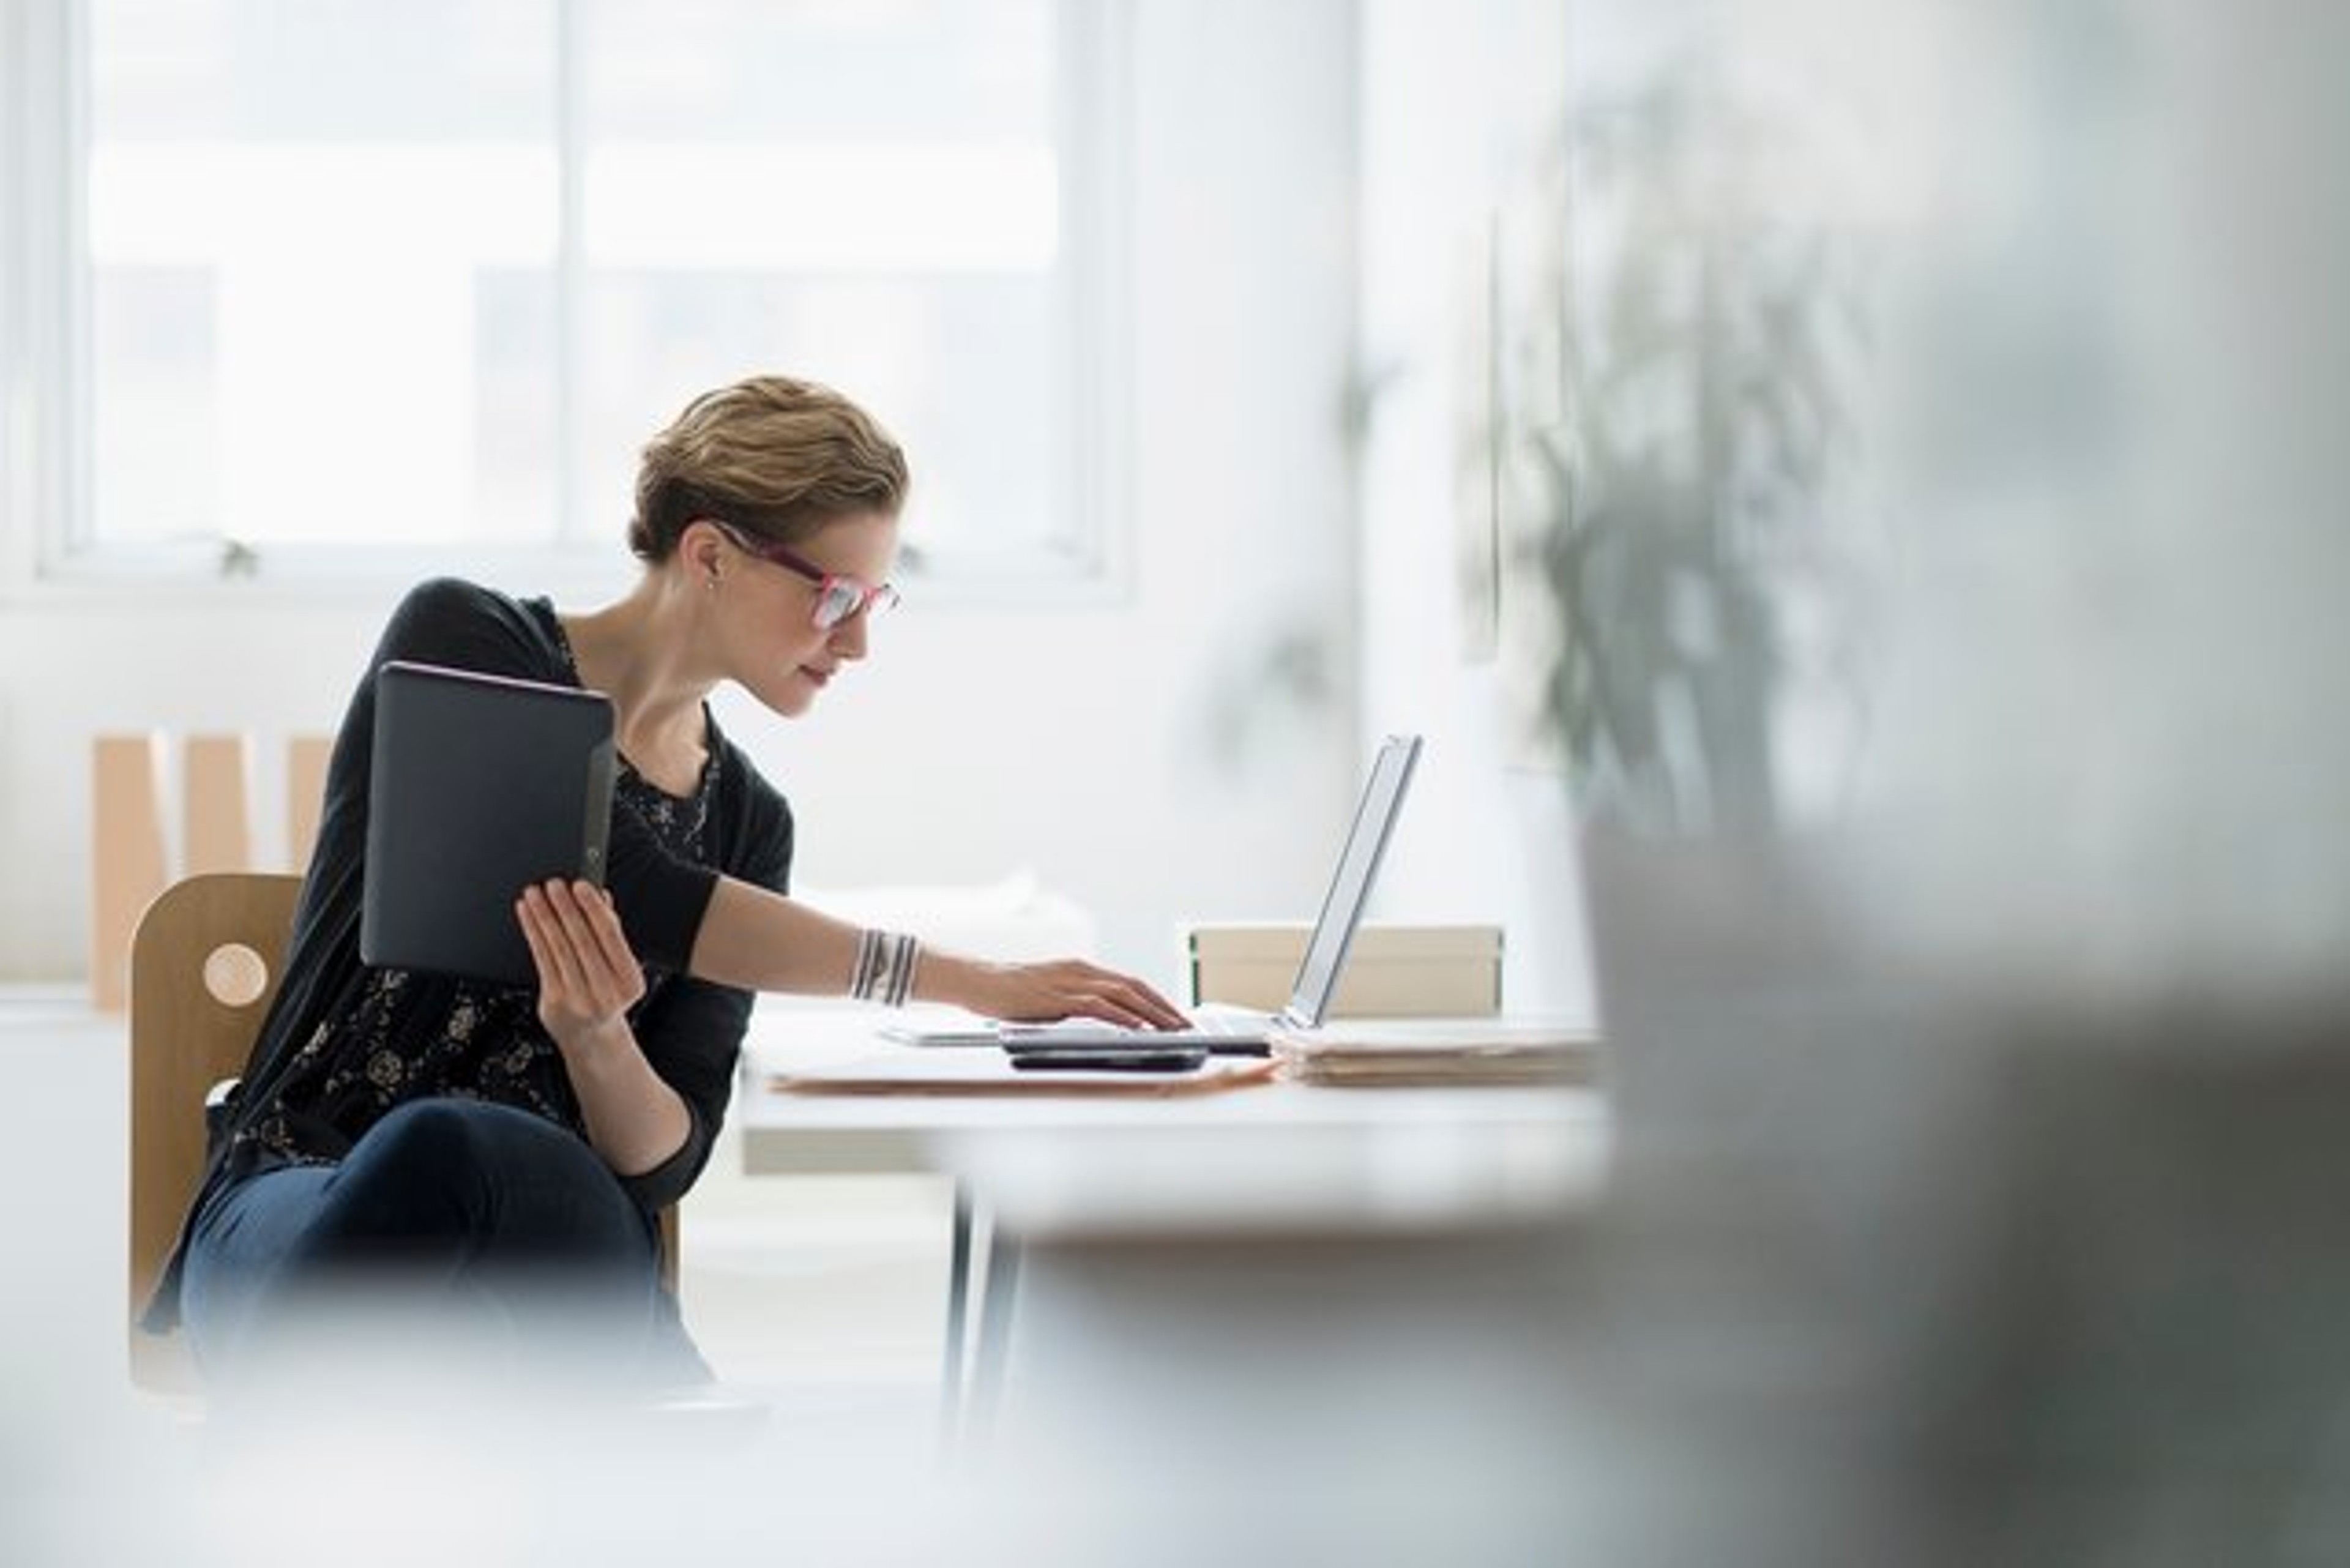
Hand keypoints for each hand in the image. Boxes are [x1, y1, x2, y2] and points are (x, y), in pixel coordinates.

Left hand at [516, 879, 646, 1053]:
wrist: (592, 1037)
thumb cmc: (607, 995)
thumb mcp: (620, 968)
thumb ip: (612, 932)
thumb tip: (601, 896)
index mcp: (630, 982)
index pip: (610, 937)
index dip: (593, 909)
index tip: (580, 885)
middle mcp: (606, 993)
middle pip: (581, 942)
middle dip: (565, 909)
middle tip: (553, 885)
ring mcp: (578, 999)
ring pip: (558, 949)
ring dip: (544, 918)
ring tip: (535, 896)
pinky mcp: (554, 1001)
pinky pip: (542, 960)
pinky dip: (533, 933)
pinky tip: (528, 917)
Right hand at [959, 957, 1190, 1030]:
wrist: (975, 981)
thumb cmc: (1006, 991)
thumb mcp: (1048, 994)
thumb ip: (1072, 1002)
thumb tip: (1098, 1019)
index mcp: (1080, 968)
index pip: (1129, 982)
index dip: (1155, 998)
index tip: (1174, 1014)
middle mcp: (1080, 970)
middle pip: (1134, 985)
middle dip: (1163, 1006)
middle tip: (1184, 1025)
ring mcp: (1069, 981)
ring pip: (1123, 994)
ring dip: (1151, 1012)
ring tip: (1171, 1029)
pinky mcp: (1057, 995)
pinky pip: (1098, 1006)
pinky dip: (1121, 1016)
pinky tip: (1137, 1027)